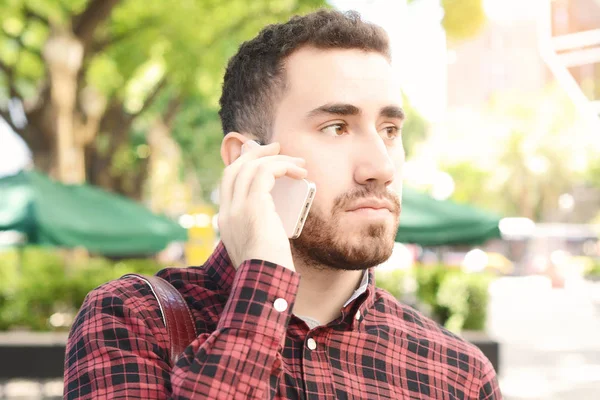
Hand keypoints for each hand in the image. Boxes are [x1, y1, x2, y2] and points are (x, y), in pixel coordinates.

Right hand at [218, 141, 306, 270]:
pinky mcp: (252, 206)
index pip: (228, 182)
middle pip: (234, 168)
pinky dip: (282, 167)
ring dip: (275, 158)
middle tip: (276, 147)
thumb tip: (279, 215)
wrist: (264, 283)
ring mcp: (236, 208)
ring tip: (297, 162)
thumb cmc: (269, 270)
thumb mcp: (262, 245)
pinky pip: (265, 172)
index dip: (244, 166)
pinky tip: (298, 172)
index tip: (264, 160)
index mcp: (226, 220)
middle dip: (254, 153)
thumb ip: (264, 228)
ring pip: (249, 166)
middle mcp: (226, 211)